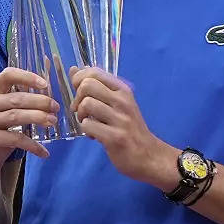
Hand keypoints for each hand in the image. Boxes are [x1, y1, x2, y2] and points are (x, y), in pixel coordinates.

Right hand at [0, 67, 57, 178]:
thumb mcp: (9, 113)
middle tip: (56, 108)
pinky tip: (44, 152)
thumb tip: (53, 98)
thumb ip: (24, 102)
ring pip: (16, 116)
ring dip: (38, 118)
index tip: (45, 84)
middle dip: (40, 102)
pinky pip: (15, 139)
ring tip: (52, 122)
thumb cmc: (0, 132)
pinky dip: (32, 145)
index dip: (27, 77)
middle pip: (17, 98)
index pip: (8, 75)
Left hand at [69, 67, 165, 182]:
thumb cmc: (130, 128)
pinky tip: (94, 135)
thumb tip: (74, 69)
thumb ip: (97, 87)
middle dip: (77, 98)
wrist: (148, 155)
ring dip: (81, 115)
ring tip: (88, 123)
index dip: (79, 80)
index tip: (80, 93)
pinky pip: (88, 126)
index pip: (94, 72)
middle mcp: (123, 101)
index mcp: (123, 90)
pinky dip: (86, 131)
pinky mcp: (115, 137)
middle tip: (82, 111)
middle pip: (87, 85)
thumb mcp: (118, 103)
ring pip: (86, 104)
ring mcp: (120, 119)